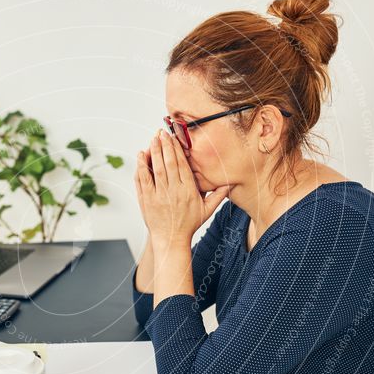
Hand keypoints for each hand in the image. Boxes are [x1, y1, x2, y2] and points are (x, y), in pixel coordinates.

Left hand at [134, 130, 229, 246]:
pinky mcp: (147, 200)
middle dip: (165, 145)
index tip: (174, 137)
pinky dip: (142, 166)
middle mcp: (173, 191)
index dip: (177, 149)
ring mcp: (158, 195)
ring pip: (156, 168)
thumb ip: (218, 195)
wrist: (171, 240)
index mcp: (188, 190)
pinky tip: (141, 155)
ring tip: (153, 139)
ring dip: (154, 152)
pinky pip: (143, 179)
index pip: (182, 164)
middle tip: (162, 133)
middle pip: (169, 162)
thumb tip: (232, 182)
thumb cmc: (189, 225)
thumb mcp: (207, 210)